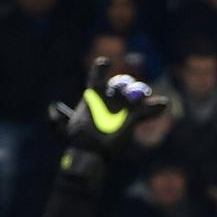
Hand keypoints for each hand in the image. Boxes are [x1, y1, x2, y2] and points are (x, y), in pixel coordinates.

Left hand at [47, 56, 165, 161]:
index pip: (98, 77)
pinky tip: (163, 104)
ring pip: (133, 93)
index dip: (101, 69)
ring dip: (139, 91)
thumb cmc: (77, 140)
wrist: (91, 154)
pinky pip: (146, 110)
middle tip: (123, 88)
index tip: (104, 63)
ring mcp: (122, 107)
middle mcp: (109, 98)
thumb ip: (57, 119)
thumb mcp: (66, 129)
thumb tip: (53, 106)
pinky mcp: (133, 118)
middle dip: (123, 83)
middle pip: (119, 83)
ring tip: (142, 94)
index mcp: (94, 96)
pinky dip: (156, 107)